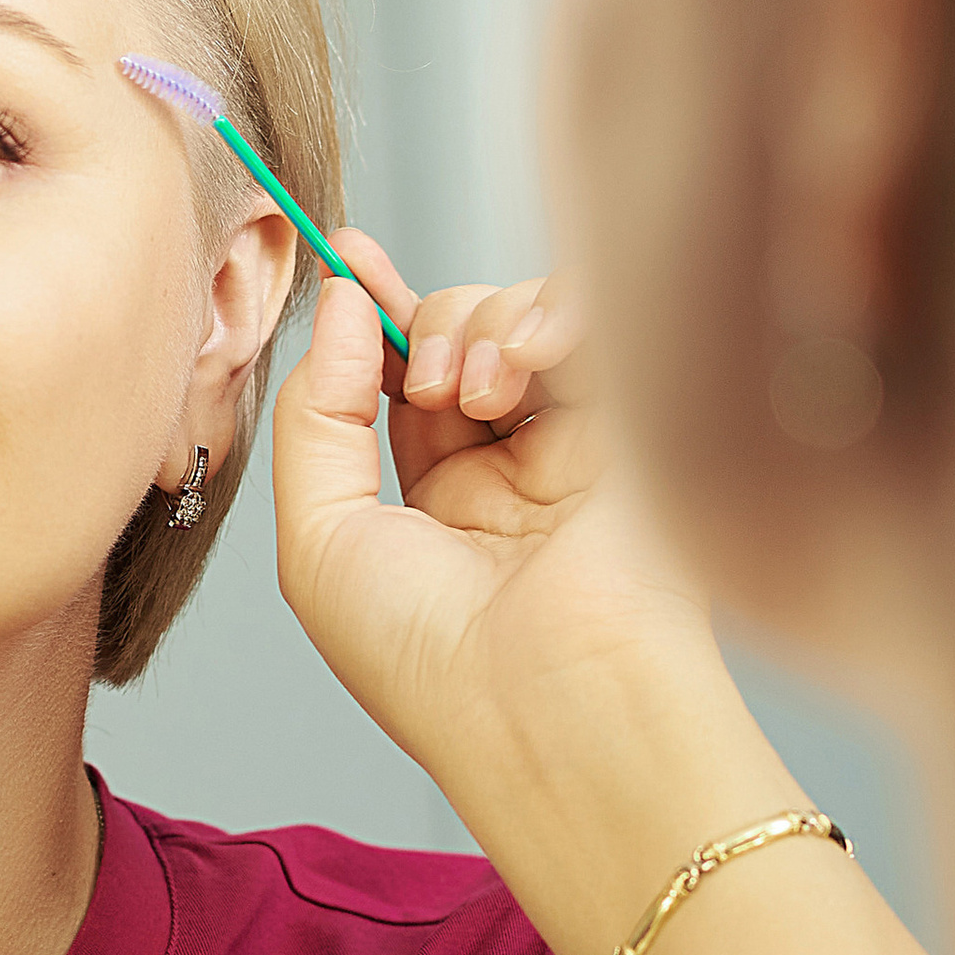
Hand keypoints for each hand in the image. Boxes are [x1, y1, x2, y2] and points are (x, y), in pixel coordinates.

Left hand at [273, 237, 954, 954]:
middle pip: (453, 329)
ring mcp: (575, 447)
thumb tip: (341, 301)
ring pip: (521, 313)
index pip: (394, 377)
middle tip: (425, 380)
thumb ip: (315, 412)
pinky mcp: (639, 424)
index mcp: (424, 508)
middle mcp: (502, 472)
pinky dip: (553, 313)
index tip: (350, 251)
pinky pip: (598, 317)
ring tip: (478, 391)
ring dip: (482, 322)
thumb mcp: (319, 539)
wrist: (558, 703)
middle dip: (424, 321)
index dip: (369, 308)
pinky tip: (529, 370)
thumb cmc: (429, 656)